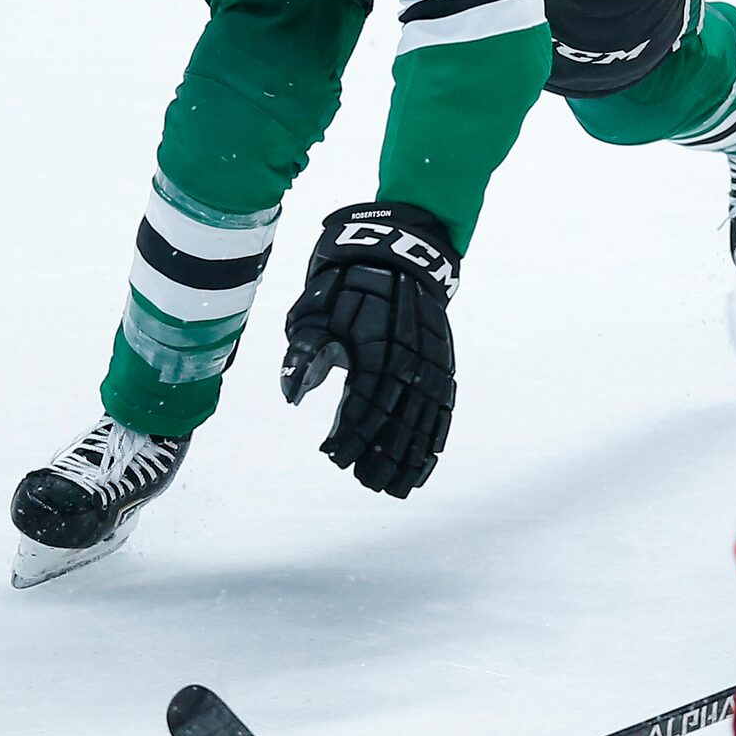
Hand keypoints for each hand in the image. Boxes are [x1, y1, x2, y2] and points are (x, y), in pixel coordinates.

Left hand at [280, 202, 459, 496]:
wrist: (397, 249)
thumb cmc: (346, 282)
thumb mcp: (314, 311)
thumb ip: (303, 354)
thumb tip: (292, 396)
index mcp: (374, 351)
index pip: (362, 407)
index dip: (349, 437)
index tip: (333, 457)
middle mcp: (407, 361)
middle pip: (397, 421)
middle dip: (382, 456)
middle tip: (367, 482)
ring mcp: (430, 361)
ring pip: (423, 419)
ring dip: (411, 454)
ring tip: (398, 485)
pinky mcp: (443, 359)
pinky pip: (443, 405)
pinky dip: (436, 435)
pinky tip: (428, 459)